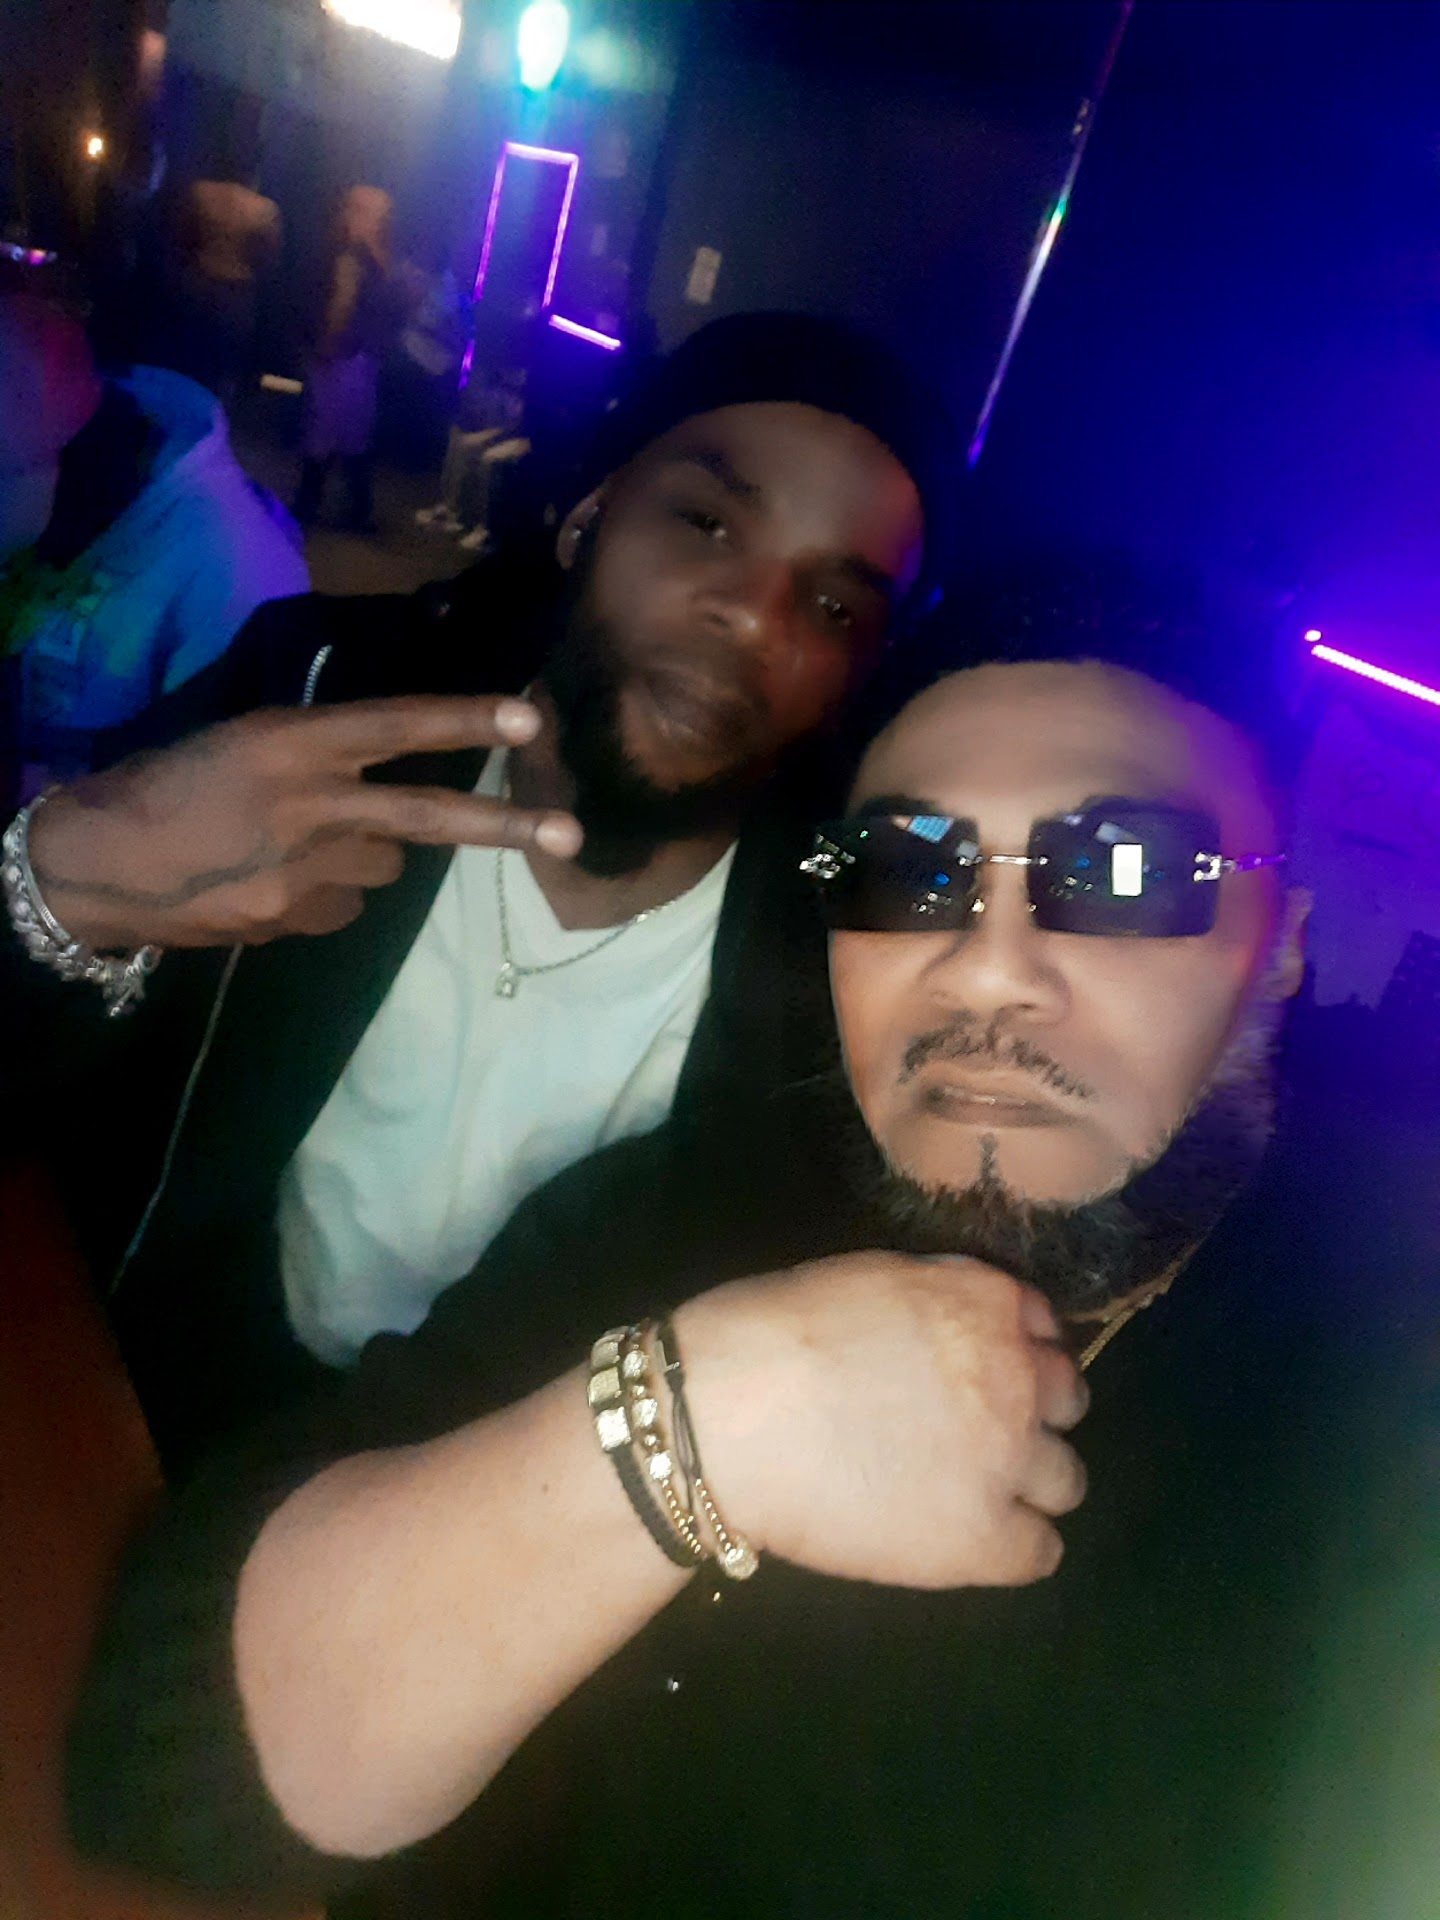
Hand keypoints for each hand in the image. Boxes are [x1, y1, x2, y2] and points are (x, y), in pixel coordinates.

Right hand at [26, 696, 582, 951]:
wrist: (95, 865)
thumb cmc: (164, 784)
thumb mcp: (240, 742)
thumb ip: (316, 758)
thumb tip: (380, 782)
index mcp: (289, 742)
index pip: (394, 725)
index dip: (464, 720)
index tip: (530, 718)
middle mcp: (308, 803)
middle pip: (426, 816)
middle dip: (503, 827)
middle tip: (571, 834)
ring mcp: (304, 870)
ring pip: (385, 868)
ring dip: (366, 859)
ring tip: (302, 847)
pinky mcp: (294, 920)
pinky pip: (345, 908)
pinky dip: (329, 896)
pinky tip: (278, 885)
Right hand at [677, 1252, 1088, 1589]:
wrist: (726, 1418)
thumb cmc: (773, 1333)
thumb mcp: (873, 1278)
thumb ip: (936, 1299)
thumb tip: (952, 1326)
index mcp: (986, 1303)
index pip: (1043, 1326)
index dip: (1014, 1350)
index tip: (978, 1369)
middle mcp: (1018, 1377)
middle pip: (1069, 1399)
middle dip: (1031, 1411)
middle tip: (974, 1430)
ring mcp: (1008, 1462)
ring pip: (1068, 1480)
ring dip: (1030, 1482)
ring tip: (969, 1492)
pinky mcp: (984, 1541)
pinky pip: (1041, 1552)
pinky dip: (1012, 1547)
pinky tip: (963, 1541)